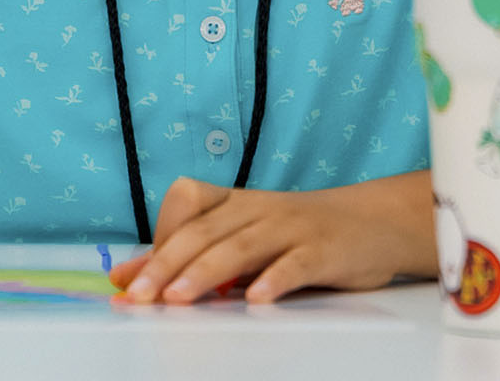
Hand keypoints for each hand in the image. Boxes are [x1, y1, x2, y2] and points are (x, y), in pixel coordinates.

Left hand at [107, 171, 436, 304]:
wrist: (375, 222)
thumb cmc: (299, 234)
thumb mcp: (242, 238)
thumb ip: (186, 256)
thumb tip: (124, 278)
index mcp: (234, 201)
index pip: (185, 203)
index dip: (159, 238)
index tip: (134, 278)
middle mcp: (258, 208)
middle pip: (203, 231)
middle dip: (166, 263)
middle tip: (139, 296)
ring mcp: (291, 227)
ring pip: (241, 245)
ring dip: (206, 272)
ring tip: (179, 298)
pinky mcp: (323, 250)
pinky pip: (295, 263)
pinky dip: (274, 279)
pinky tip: (257, 298)